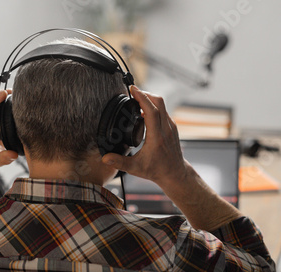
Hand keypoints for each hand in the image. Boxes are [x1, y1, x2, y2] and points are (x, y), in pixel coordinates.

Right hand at [102, 86, 241, 229]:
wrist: (175, 174)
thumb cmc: (157, 171)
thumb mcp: (135, 168)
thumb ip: (119, 162)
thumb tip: (105, 159)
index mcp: (157, 137)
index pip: (152, 111)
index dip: (142, 98)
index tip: (133, 89)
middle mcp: (166, 129)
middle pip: (159, 102)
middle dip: (145, 94)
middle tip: (133, 92)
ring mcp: (171, 127)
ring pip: (162, 105)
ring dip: (150, 98)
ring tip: (137, 98)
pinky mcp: (172, 127)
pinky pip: (163, 111)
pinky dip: (154, 106)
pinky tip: (145, 109)